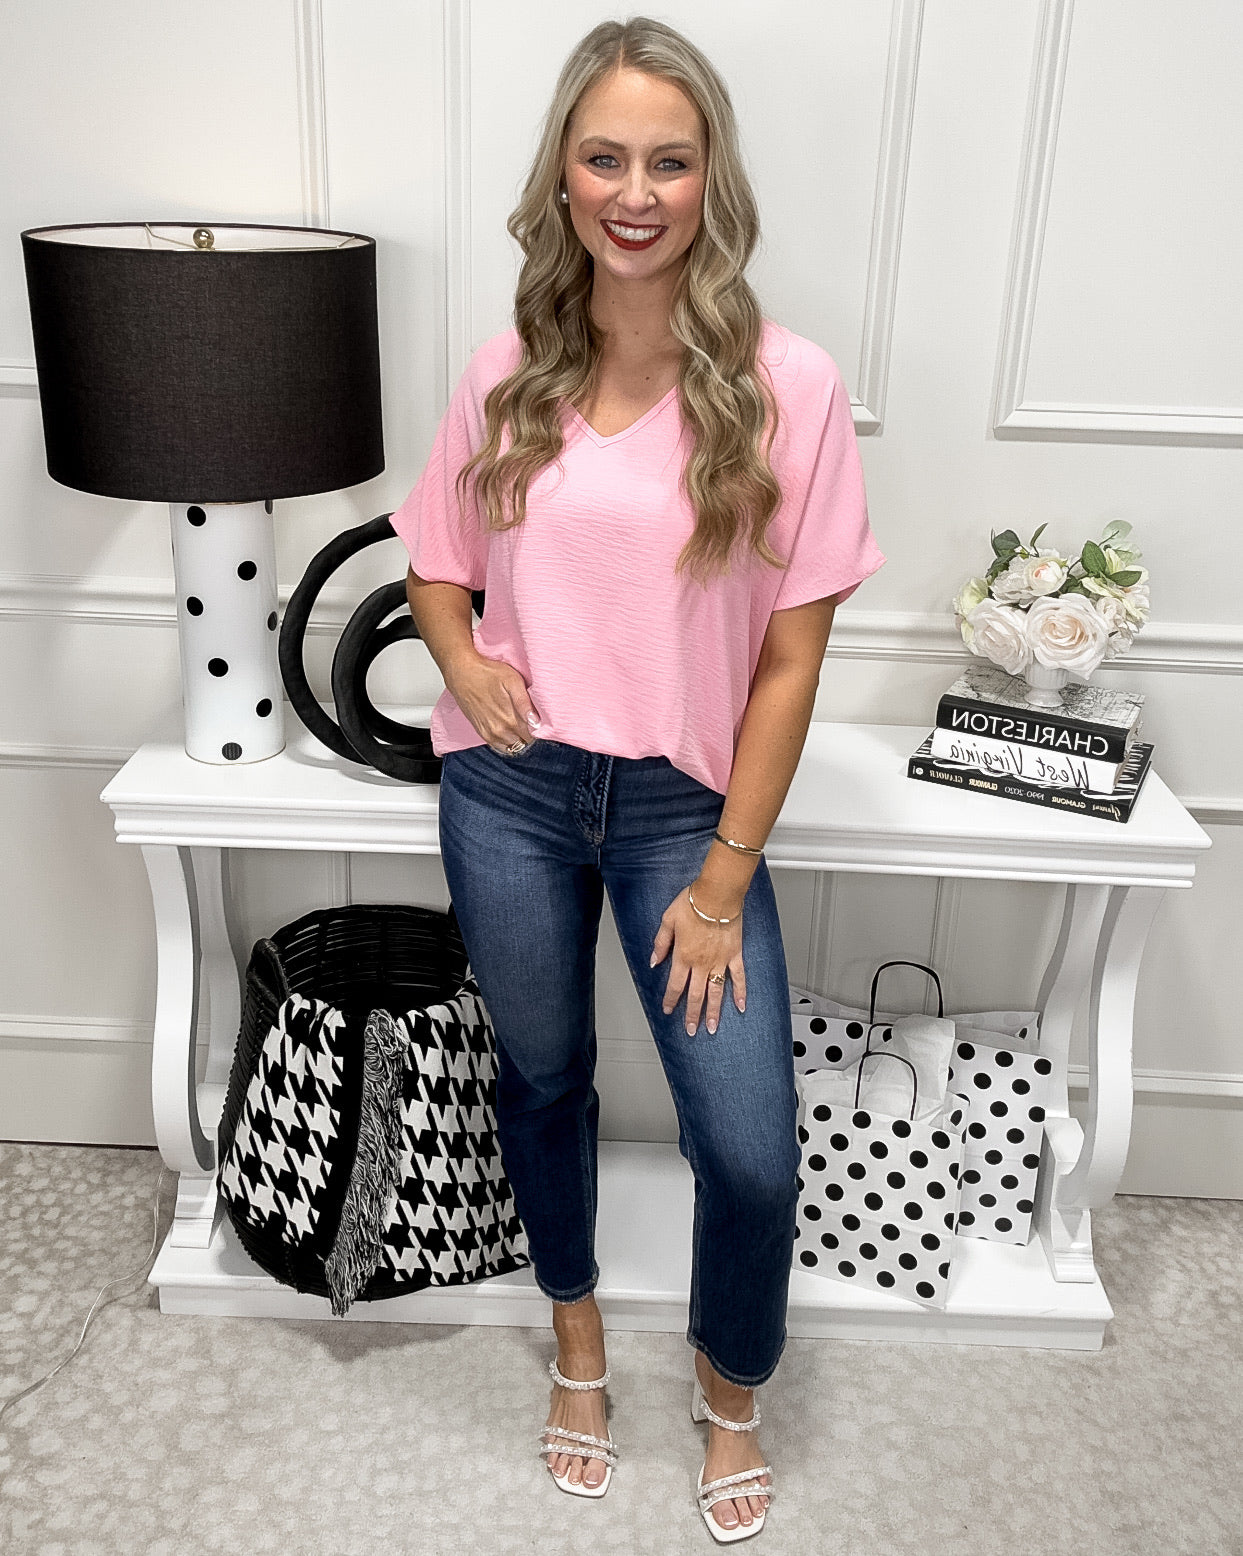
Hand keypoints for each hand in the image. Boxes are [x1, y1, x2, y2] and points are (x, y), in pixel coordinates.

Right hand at [447, 652, 541, 752]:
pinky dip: (506, 741)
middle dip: (529, 735)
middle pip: (523, 743)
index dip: (538, 730)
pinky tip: (508, 729)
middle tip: (529, 720)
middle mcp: (500, 731)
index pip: (533, 737)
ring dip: (517, 739)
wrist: (462, 673)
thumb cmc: (488, 673)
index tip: (538, 721)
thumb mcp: (512, 681)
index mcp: (511, 720)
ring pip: (512, 747)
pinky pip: (498, 746)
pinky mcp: (481, 732)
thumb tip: (536, 722)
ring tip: (518, 723)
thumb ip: (525, 703)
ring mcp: (489, 734)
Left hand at [650, 886, 745, 1035]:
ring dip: (713, 1012)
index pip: (675, 985)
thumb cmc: (693, 903)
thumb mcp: (668, 920)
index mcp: (684, 956)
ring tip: (712, 1027)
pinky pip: (738, 978)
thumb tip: (654, 960)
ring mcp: (720, 961)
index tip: (668, 1010)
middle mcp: (701, 963)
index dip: (670, 999)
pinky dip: (740, 993)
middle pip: (695, 995)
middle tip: (691, 1030)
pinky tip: (740, 1006)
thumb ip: (661, 943)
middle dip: (692, 1015)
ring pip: (716, 992)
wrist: (717, 895)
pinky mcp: (734, 955)